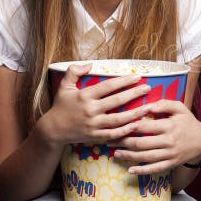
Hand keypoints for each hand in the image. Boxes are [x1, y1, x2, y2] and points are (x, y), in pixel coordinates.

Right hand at [37, 63, 153, 146]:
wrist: (53, 130)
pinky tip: (137, 124)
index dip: (124, 80)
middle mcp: (90, 110)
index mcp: (85, 96)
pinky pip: (114, 134)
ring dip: (135, 113)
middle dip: (134, 94)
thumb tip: (89, 64)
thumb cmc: (61, 106)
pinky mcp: (95, 136)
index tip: (137, 77)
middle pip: (117, 101)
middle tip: (147, 88)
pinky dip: (126, 130)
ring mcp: (94, 124)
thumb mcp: (64, 86)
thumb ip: (74, 71)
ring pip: (118, 119)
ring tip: (148, 107)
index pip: (108, 86)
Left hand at [110, 99, 200, 173]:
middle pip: (141, 143)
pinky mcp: (171, 163)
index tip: (117, 125)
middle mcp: (168, 141)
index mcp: (169, 126)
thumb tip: (148, 105)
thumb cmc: (188, 122)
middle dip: (123, 142)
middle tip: (110, 139)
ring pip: (145, 157)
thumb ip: (165, 104)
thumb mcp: (180, 108)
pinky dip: (142, 171)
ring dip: (129, 156)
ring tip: (115, 153)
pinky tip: (130, 170)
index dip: (130, 125)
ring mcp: (169, 154)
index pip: (145, 126)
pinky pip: (155, 169)